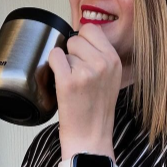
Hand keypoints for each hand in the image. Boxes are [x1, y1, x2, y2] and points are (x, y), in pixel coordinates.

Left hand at [47, 23, 121, 157]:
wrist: (90, 137)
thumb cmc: (97, 110)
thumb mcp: (110, 78)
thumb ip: (101, 56)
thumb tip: (80, 37)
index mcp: (114, 60)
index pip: (92, 29)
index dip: (82, 40)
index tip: (81, 54)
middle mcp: (102, 63)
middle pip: (76, 38)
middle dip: (72, 53)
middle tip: (77, 74)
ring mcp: (85, 72)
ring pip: (64, 50)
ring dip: (64, 64)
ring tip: (72, 83)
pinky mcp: (68, 81)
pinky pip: (54, 57)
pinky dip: (52, 67)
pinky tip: (60, 81)